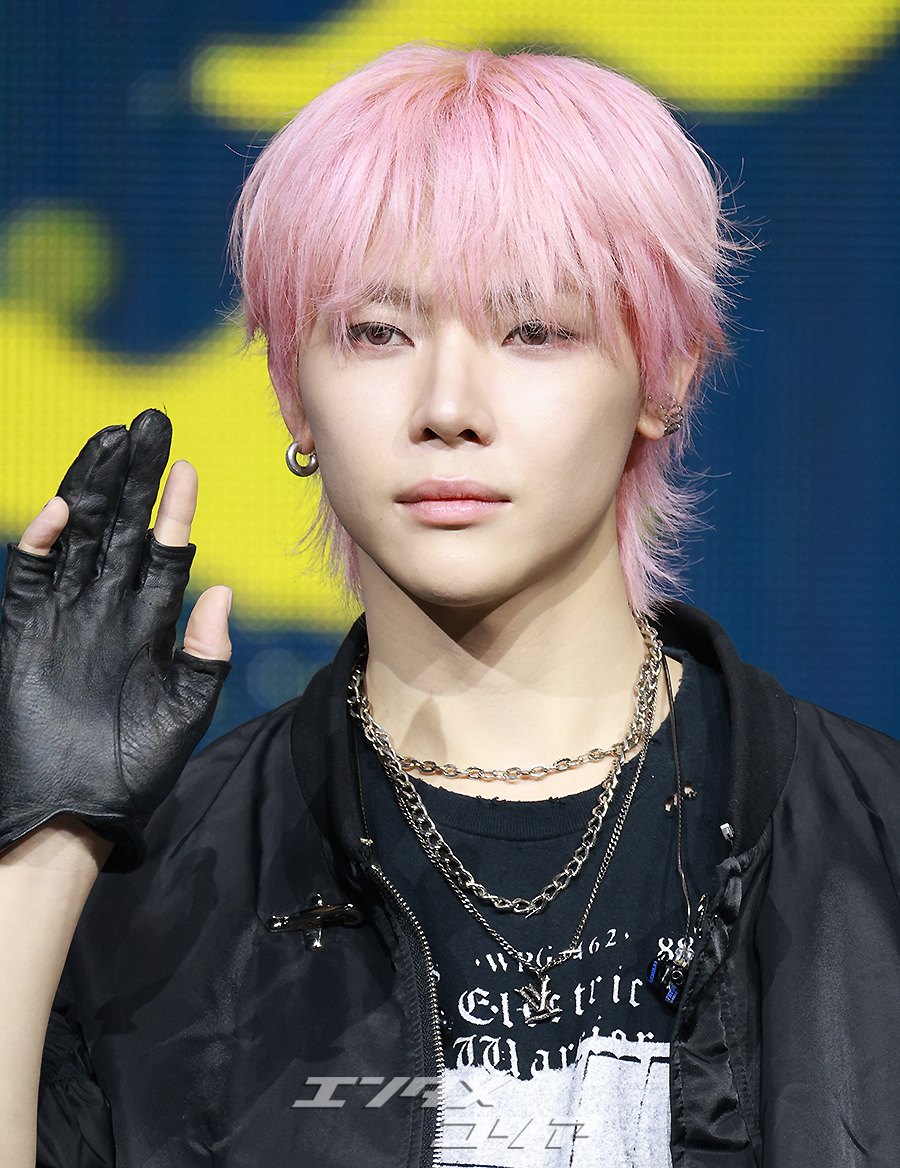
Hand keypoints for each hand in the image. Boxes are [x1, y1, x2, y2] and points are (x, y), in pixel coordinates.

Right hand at [0, 410, 232, 870]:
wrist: (68, 813)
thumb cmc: (132, 771)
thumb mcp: (183, 713)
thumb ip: (205, 654)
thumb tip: (223, 592)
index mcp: (150, 624)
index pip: (166, 552)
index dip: (176, 510)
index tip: (189, 468)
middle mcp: (108, 609)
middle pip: (122, 527)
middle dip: (135, 477)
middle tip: (149, 422)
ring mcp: (64, 615)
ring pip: (80, 537)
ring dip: (94, 489)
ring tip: (109, 440)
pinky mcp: (22, 630)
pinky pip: (31, 576)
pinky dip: (43, 542)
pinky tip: (63, 508)